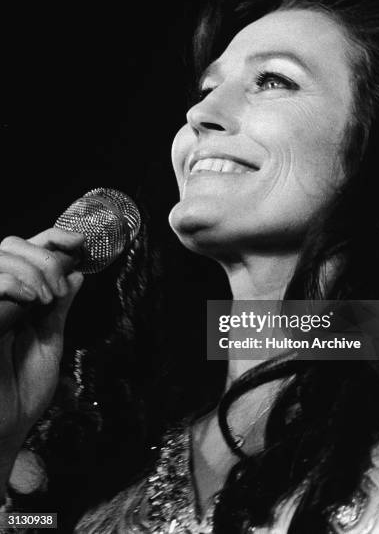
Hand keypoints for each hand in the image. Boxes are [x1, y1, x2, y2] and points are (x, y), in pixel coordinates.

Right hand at [0, 228, 84, 456]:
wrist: (4, 431)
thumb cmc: (24, 391)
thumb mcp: (50, 341)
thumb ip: (58, 307)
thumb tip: (76, 272)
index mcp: (17, 299)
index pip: (27, 251)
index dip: (53, 237)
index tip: (80, 242)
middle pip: (12, 245)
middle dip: (45, 255)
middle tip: (59, 289)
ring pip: (1, 257)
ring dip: (33, 269)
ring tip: (48, 298)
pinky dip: (12, 282)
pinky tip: (32, 299)